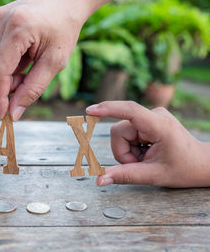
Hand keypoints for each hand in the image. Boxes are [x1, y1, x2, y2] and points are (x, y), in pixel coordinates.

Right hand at [0, 0, 141, 120]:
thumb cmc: (64, 28)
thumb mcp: (55, 62)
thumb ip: (33, 89)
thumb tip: (13, 112)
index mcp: (17, 29)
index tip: (4, 115)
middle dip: (2, 86)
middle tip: (25, 84)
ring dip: (4, 75)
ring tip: (27, 67)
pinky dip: (3, 64)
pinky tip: (21, 57)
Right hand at [86, 101, 209, 187]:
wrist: (203, 164)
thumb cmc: (184, 170)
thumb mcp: (154, 176)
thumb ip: (125, 176)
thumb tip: (100, 180)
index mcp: (160, 126)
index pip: (130, 111)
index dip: (108, 109)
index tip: (90, 111)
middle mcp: (154, 115)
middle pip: (119, 131)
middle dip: (123, 151)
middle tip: (139, 164)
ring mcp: (151, 116)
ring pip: (121, 133)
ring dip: (127, 151)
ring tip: (145, 159)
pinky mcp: (147, 120)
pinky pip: (127, 133)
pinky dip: (132, 147)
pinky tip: (146, 152)